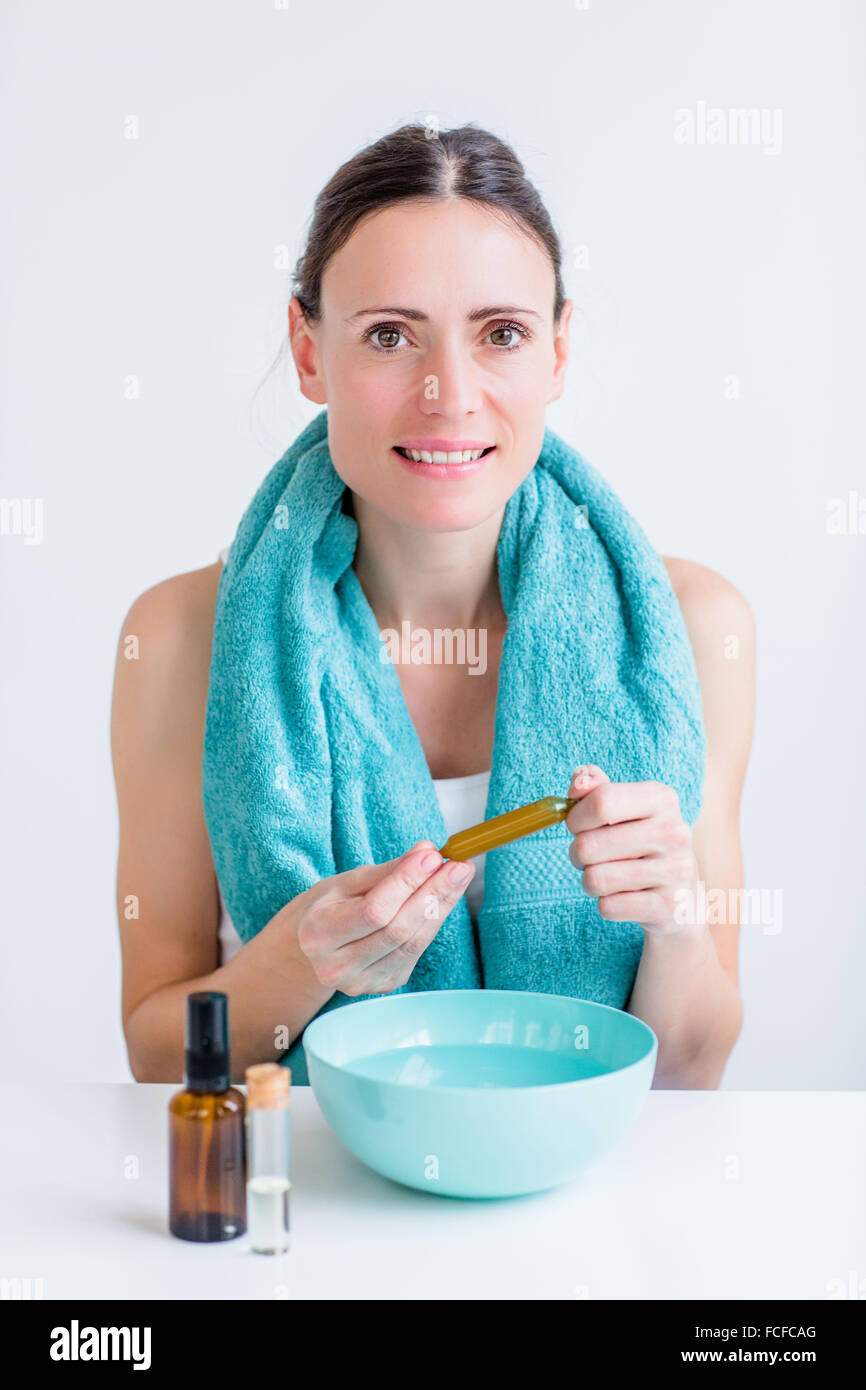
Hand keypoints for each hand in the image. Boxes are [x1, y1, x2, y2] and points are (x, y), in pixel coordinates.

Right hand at [293, 841, 475, 995]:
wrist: (313, 948)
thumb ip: (387, 871)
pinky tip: (442, 900)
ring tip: (459, 878)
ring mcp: (361, 982)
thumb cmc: (328, 907)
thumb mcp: (346, 882)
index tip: (432, 856)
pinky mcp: (383, 986)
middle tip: (459, 866)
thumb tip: (427, 853)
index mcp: (318, 934)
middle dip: (433, 894)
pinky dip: (432, 923)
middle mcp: (336, 966)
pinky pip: (415, 953)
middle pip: (398, 930)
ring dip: (441, 907)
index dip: (406, 883)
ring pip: (413, 943)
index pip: (374, 910)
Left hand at [565, 765, 699, 934]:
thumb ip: (595, 787)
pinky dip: (606, 905)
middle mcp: (673, 831)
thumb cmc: (639, 844)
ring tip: (609, 876)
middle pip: (589, 845)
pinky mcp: (669, 907)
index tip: (578, 826)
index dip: (575, 818)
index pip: (601, 802)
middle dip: (578, 854)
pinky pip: (608, 907)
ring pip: (595, 879)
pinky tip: (625, 897)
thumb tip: (578, 783)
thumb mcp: (623, 808)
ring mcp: (675, 871)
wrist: (681, 897)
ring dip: (590, 881)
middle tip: (593, 857)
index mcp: (661, 798)